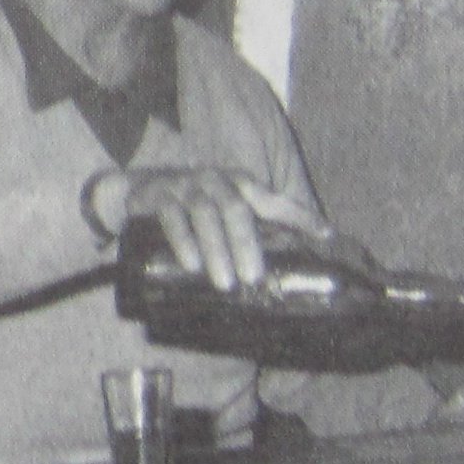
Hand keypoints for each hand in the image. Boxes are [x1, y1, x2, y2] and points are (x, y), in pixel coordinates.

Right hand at [112, 169, 327, 292]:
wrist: (138, 188)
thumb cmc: (194, 205)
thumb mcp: (225, 208)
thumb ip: (254, 226)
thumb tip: (294, 258)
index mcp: (239, 183)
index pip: (273, 200)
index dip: (298, 216)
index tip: (324, 235)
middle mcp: (216, 181)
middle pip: (236, 209)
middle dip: (247, 244)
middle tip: (254, 277)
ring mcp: (186, 187)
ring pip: (205, 215)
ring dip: (217, 249)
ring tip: (226, 283)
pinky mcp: (158, 197)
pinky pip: (172, 218)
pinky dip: (183, 242)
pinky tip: (192, 265)